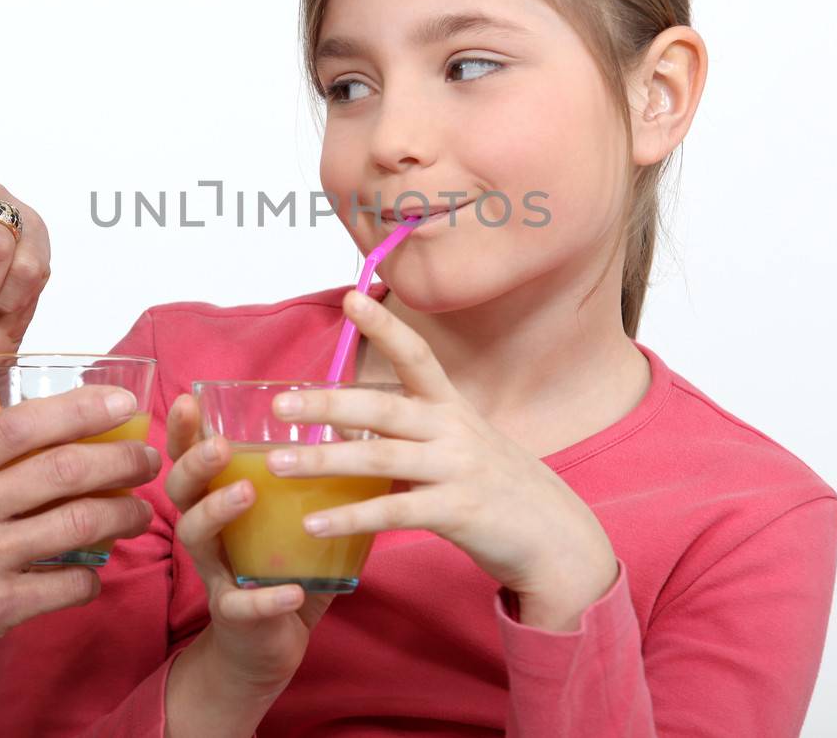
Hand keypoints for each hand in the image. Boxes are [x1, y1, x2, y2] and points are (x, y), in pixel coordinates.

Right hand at [0, 385, 158, 735]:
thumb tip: (34, 440)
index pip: (20, 425)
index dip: (81, 408)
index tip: (123, 403)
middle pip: (63, 470)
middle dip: (120, 460)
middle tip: (147, 458)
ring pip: (79, 524)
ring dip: (122, 514)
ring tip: (139, 510)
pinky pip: (69, 585)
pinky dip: (93, 577)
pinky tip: (96, 573)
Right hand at [161, 393, 334, 736]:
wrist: (266, 647)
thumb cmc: (280, 567)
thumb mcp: (292, 518)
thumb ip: (314, 478)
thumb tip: (358, 426)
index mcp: (217, 501)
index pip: (191, 457)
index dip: (184, 430)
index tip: (189, 400)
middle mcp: (207, 532)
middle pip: (181, 489)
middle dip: (195, 463)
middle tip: (220, 445)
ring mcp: (215, 574)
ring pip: (196, 536)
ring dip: (217, 512)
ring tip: (246, 493)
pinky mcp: (234, 616)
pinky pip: (241, 605)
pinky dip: (265, 598)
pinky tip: (291, 590)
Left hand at [267, 290, 618, 630]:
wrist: (558, 538)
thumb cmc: (498, 488)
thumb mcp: (460, 446)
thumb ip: (411, 431)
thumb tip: (349, 420)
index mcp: (451, 407)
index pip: (417, 356)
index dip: (385, 327)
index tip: (351, 298)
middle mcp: (453, 430)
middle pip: (383, 408)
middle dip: (327, 403)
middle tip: (278, 404)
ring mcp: (456, 470)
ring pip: (380, 457)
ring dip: (324, 460)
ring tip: (278, 463)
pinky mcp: (457, 512)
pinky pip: (394, 512)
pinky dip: (351, 517)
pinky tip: (313, 522)